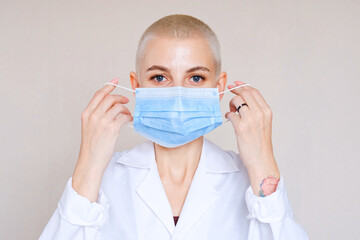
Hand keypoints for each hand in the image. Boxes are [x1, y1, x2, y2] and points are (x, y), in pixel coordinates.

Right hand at [72, 78, 132, 201]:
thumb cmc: (92, 147)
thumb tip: (110, 107)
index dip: (108, 86)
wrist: (90, 162)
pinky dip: (128, 117)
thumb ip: (97, 116)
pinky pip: (123, 116)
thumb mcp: (90, 128)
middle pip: (109, 98)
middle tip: (126, 101)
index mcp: (86, 114)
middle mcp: (93, 116)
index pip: (98, 95)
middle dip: (120, 98)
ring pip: (118, 106)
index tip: (115, 81)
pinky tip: (128, 121)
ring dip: (125, 109)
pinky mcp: (111, 129)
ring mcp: (102, 122)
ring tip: (127, 115)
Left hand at [225, 81, 279, 195]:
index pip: (254, 92)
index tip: (235, 84)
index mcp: (266, 111)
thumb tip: (243, 100)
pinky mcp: (241, 127)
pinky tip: (229, 119)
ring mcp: (250, 120)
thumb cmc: (260, 144)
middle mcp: (260, 113)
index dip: (243, 86)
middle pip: (245, 93)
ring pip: (237, 101)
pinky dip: (228, 115)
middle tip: (229, 91)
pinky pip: (230, 113)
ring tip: (232, 111)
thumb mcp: (263, 123)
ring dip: (231, 104)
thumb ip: (256, 111)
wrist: (261, 160)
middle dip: (235, 90)